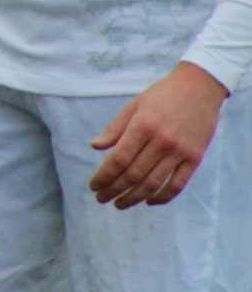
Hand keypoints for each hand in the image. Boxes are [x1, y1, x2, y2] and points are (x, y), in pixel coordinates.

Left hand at [88, 62, 228, 207]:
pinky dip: (163, 197)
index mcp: (143, 126)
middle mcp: (162, 141)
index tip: (93, 185)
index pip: (119, 158)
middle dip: (114, 189)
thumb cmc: (161, 95)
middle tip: (101, 198)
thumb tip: (95, 146)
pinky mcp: (195, 158)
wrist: (199, 88)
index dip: (104, 175)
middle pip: (134, 174)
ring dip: (134, 197)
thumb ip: (114, 128)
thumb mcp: (133, 105)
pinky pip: (178, 184)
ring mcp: (180, 152)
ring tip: (120, 203)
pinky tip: (149, 201)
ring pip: (154, 183)